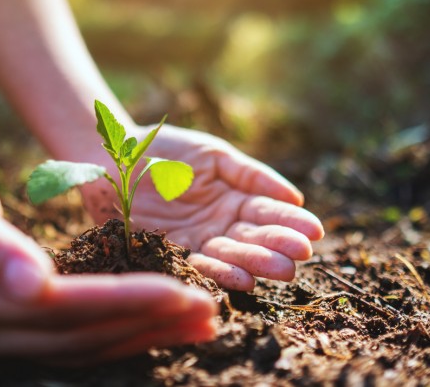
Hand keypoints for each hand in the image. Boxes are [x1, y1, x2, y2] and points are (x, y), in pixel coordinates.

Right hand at [0, 154, 216, 363]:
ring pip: (83, 347)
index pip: (56, 307)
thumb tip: (35, 285)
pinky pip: (78, 343)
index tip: (179, 290)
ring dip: (145, 335)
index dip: (121, 301)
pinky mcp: (16, 338)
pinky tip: (163, 323)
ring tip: (200, 321)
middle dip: (146, 322)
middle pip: (77, 335)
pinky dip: (124, 334)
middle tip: (207, 309)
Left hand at [83, 126, 323, 290]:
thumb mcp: (214, 155)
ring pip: (233, 256)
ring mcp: (198, 239)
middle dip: (278, 247)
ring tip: (281, 269)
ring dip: (257, 264)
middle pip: (255, 238)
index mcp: (235, 198)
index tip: (314, 232)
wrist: (116, 155)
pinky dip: (220, 273)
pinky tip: (243, 280)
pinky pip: (198, 265)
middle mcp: (221, 223)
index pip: (268, 212)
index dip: (291, 222)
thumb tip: (297, 196)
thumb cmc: (167, 148)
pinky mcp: (171, 252)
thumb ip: (252, 175)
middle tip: (300, 255)